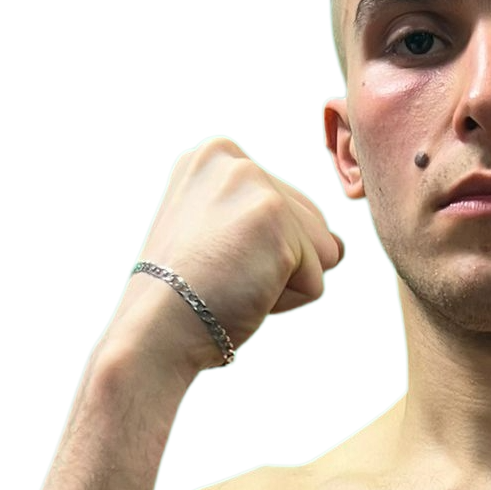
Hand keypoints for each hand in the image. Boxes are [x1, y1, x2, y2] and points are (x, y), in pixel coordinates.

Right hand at [104, 136, 345, 377]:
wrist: (152, 332)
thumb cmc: (185, 299)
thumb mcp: (220, 238)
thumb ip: (272, 225)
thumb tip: (338, 247)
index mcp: (215, 157)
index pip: (288, 209)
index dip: (260, 253)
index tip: (213, 262)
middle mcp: (234, 159)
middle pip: (312, 224)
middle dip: (280, 265)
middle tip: (224, 277)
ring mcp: (254, 184)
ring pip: (321, 251)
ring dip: (286, 283)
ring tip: (234, 283)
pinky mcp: (275, 219)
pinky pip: (317, 280)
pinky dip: (288, 302)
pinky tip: (243, 294)